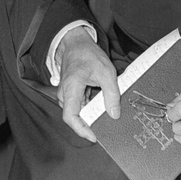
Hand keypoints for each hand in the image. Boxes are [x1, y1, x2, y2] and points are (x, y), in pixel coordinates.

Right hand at [56, 26, 119, 142]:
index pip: (70, 117)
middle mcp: (65, 94)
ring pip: (78, 112)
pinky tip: (101, 107)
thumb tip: (114, 115)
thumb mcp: (106, 71)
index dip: (81, 130)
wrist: (76, 43)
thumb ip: (111, 93)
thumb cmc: (89, 54)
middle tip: (106, 129)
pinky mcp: (71, 93)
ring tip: (106, 117)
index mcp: (71, 88)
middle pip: (75, 117)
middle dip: (89, 125)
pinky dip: (90, 108)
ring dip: (91, 116)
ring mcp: (67, 94)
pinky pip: (79, 106)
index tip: (94, 136)